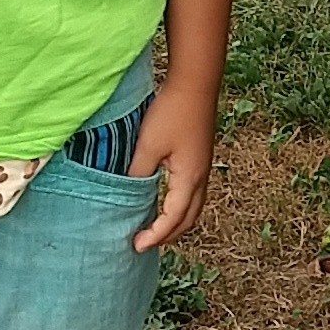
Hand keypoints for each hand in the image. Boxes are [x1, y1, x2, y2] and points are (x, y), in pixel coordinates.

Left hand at [127, 79, 217, 250]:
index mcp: (189, 179)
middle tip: (144, 242)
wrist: (195, 83)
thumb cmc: (172, 112)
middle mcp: (200, 178)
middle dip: (168, 235)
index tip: (136, 245)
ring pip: (193, 207)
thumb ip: (137, 173)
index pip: (172, 219)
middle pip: (188, 219)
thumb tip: (125, 194)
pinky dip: (180, 206)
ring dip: (176, 222)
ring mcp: (203, 168)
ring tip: (155, 229)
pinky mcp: (200, 158)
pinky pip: (192, 193)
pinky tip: (164, 201)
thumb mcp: (148, 145)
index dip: (155, 235)